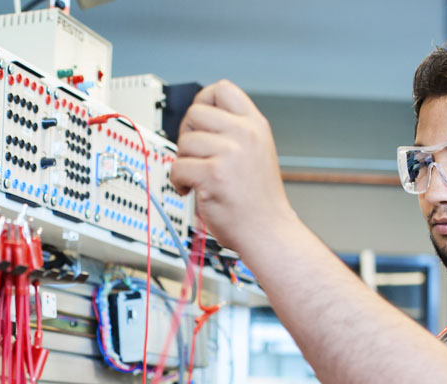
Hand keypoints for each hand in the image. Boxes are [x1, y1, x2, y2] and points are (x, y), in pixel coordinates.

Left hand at [169, 80, 297, 253]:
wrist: (268, 231)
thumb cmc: (259, 200)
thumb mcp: (258, 151)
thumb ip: (234, 131)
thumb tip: (199, 118)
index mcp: (255, 125)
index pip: (222, 89)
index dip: (203, 101)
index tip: (200, 123)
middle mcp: (245, 134)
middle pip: (195, 112)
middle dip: (188, 134)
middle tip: (195, 155)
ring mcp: (230, 153)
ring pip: (184, 141)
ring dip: (183, 161)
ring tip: (197, 177)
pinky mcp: (213, 175)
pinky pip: (177, 167)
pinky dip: (178, 182)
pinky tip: (191, 189)